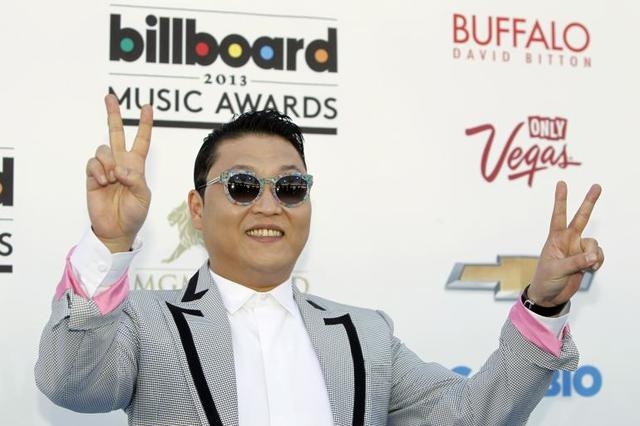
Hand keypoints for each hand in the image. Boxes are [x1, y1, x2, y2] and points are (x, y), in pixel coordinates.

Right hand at [85, 94, 152, 252]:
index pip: (141, 140)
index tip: (147, 107)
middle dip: (113, 115)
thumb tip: (120, 168)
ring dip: (109, 162)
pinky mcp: (92, 176)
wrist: (116, 229)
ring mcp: (105, 169)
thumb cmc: (134, 213)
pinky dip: (99, 170)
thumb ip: (135, 179)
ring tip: (112, 179)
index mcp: (136, 166)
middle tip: (110, 97)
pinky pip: (93, 163)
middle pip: (116, 133)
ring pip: (103, 149)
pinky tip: (104, 182)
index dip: (144, 124)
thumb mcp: (143, 196)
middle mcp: (120, 163)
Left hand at [528, 181, 603, 306]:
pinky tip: (592, 269)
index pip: (558, 215)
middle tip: (597, 186)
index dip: (561, 200)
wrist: (549, 297)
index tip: (562, 183)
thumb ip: (577, 262)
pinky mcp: (585, 261)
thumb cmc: (546, 280)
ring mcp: (577, 250)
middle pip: (581, 218)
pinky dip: (598, 261)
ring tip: (589, 265)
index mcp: (556, 239)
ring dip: (594, 254)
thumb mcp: (557, 270)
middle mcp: (568, 241)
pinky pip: (598, 256)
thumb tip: (594, 255)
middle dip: (589, 203)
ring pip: (594, 243)